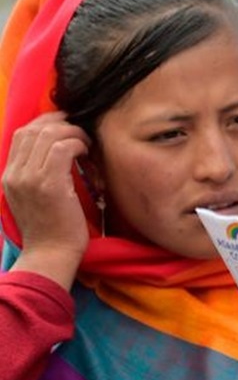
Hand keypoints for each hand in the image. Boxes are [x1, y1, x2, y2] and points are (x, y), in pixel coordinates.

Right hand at [3, 112, 90, 289]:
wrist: (51, 255)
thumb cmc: (52, 229)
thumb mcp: (35, 198)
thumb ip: (37, 175)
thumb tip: (57, 150)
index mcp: (9, 176)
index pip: (22, 134)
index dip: (45, 123)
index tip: (67, 125)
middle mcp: (15, 174)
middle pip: (33, 129)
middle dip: (61, 123)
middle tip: (81, 130)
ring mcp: (30, 178)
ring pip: (49, 134)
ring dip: (73, 133)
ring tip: (87, 145)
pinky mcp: (49, 184)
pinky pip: (63, 148)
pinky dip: (79, 144)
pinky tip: (87, 154)